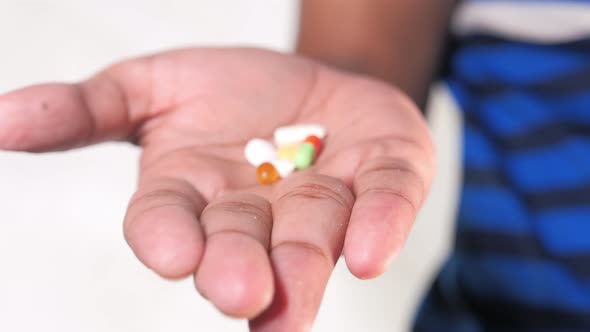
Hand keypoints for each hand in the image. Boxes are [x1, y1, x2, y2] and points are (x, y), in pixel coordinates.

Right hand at [0, 48, 434, 330]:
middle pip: (242, 243)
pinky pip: (385, 202)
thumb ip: (86, 109)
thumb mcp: (151, 87)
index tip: (174, 253)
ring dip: (305, 265)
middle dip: (239, 267)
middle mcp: (257, 211)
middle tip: (242, 293)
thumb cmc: (228, 94)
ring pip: (313, 236)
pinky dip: (380, 224)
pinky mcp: (383, 177)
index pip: (169, 223)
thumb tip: (0, 119)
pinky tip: (372, 251)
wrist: (308, 81)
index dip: (168, 238)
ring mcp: (325, 199)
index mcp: (197, 194)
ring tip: (293, 297)